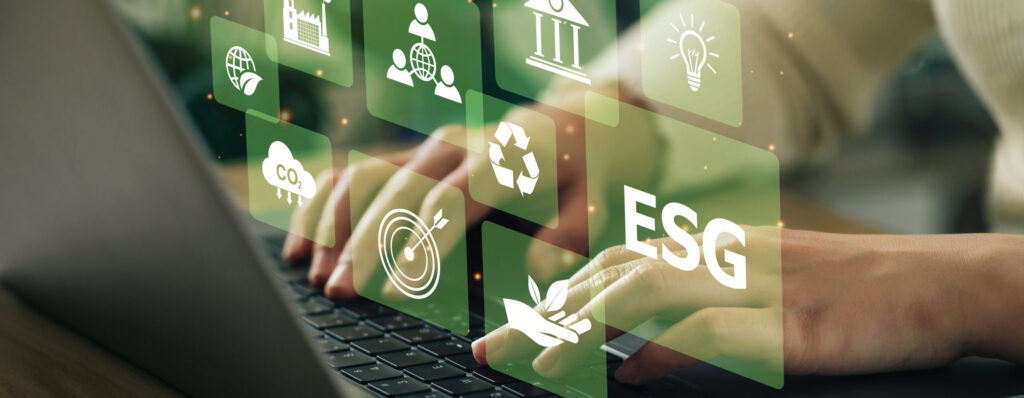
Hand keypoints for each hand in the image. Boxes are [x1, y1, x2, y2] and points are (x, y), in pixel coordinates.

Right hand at [281, 107, 592, 297]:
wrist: (569, 121)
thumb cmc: (579, 168)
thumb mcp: (591, 199)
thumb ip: (566, 234)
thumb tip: (540, 270)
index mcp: (498, 159)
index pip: (449, 202)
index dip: (419, 245)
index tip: (395, 290)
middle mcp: (453, 146)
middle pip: (395, 192)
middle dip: (362, 245)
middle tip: (339, 292)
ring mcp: (426, 147)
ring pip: (364, 176)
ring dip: (334, 225)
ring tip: (314, 274)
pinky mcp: (410, 154)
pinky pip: (354, 172)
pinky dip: (323, 204)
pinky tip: (302, 243)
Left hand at [473, 228, 1019, 384]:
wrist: (933, 285)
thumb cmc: (846, 292)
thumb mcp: (763, 287)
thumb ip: (699, 305)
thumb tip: (634, 351)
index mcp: (713, 248)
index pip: (617, 262)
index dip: (560, 293)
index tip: (517, 328)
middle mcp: (724, 257)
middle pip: (615, 275)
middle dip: (548, 313)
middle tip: (497, 350)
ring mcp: (756, 286)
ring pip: (649, 291)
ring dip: (587, 329)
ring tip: (543, 365)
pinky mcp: (790, 324)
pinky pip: (712, 330)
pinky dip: (663, 351)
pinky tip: (630, 375)